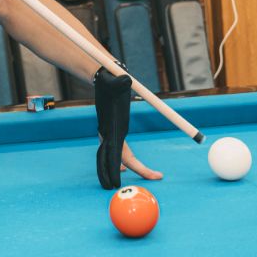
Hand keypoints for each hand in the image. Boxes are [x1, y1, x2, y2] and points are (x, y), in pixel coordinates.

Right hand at [94, 65, 162, 187]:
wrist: (101, 80)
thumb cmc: (108, 82)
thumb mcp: (114, 81)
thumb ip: (120, 82)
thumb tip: (125, 79)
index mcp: (111, 130)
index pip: (123, 156)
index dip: (137, 167)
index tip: (150, 176)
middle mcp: (108, 135)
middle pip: (120, 162)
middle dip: (138, 171)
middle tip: (156, 177)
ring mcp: (108, 134)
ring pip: (117, 158)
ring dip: (129, 168)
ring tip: (147, 174)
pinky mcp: (110, 131)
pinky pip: (115, 151)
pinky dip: (123, 160)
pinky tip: (123, 168)